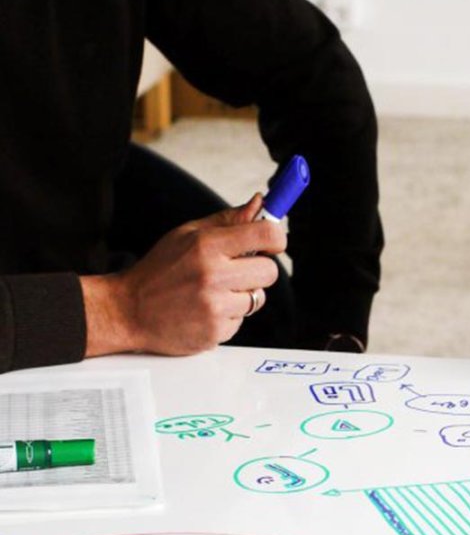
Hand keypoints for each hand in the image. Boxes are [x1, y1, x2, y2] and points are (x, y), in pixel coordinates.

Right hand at [82, 195, 284, 356]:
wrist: (127, 310)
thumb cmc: (159, 270)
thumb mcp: (187, 235)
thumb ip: (227, 221)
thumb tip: (260, 203)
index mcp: (206, 245)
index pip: (266, 234)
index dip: (277, 238)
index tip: (272, 242)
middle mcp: (212, 275)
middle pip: (270, 271)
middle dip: (259, 270)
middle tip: (237, 270)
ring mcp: (214, 306)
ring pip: (257, 298)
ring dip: (243, 295)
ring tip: (214, 292)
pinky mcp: (215, 332)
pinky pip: (241, 321)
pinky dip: (228, 316)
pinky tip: (204, 310)